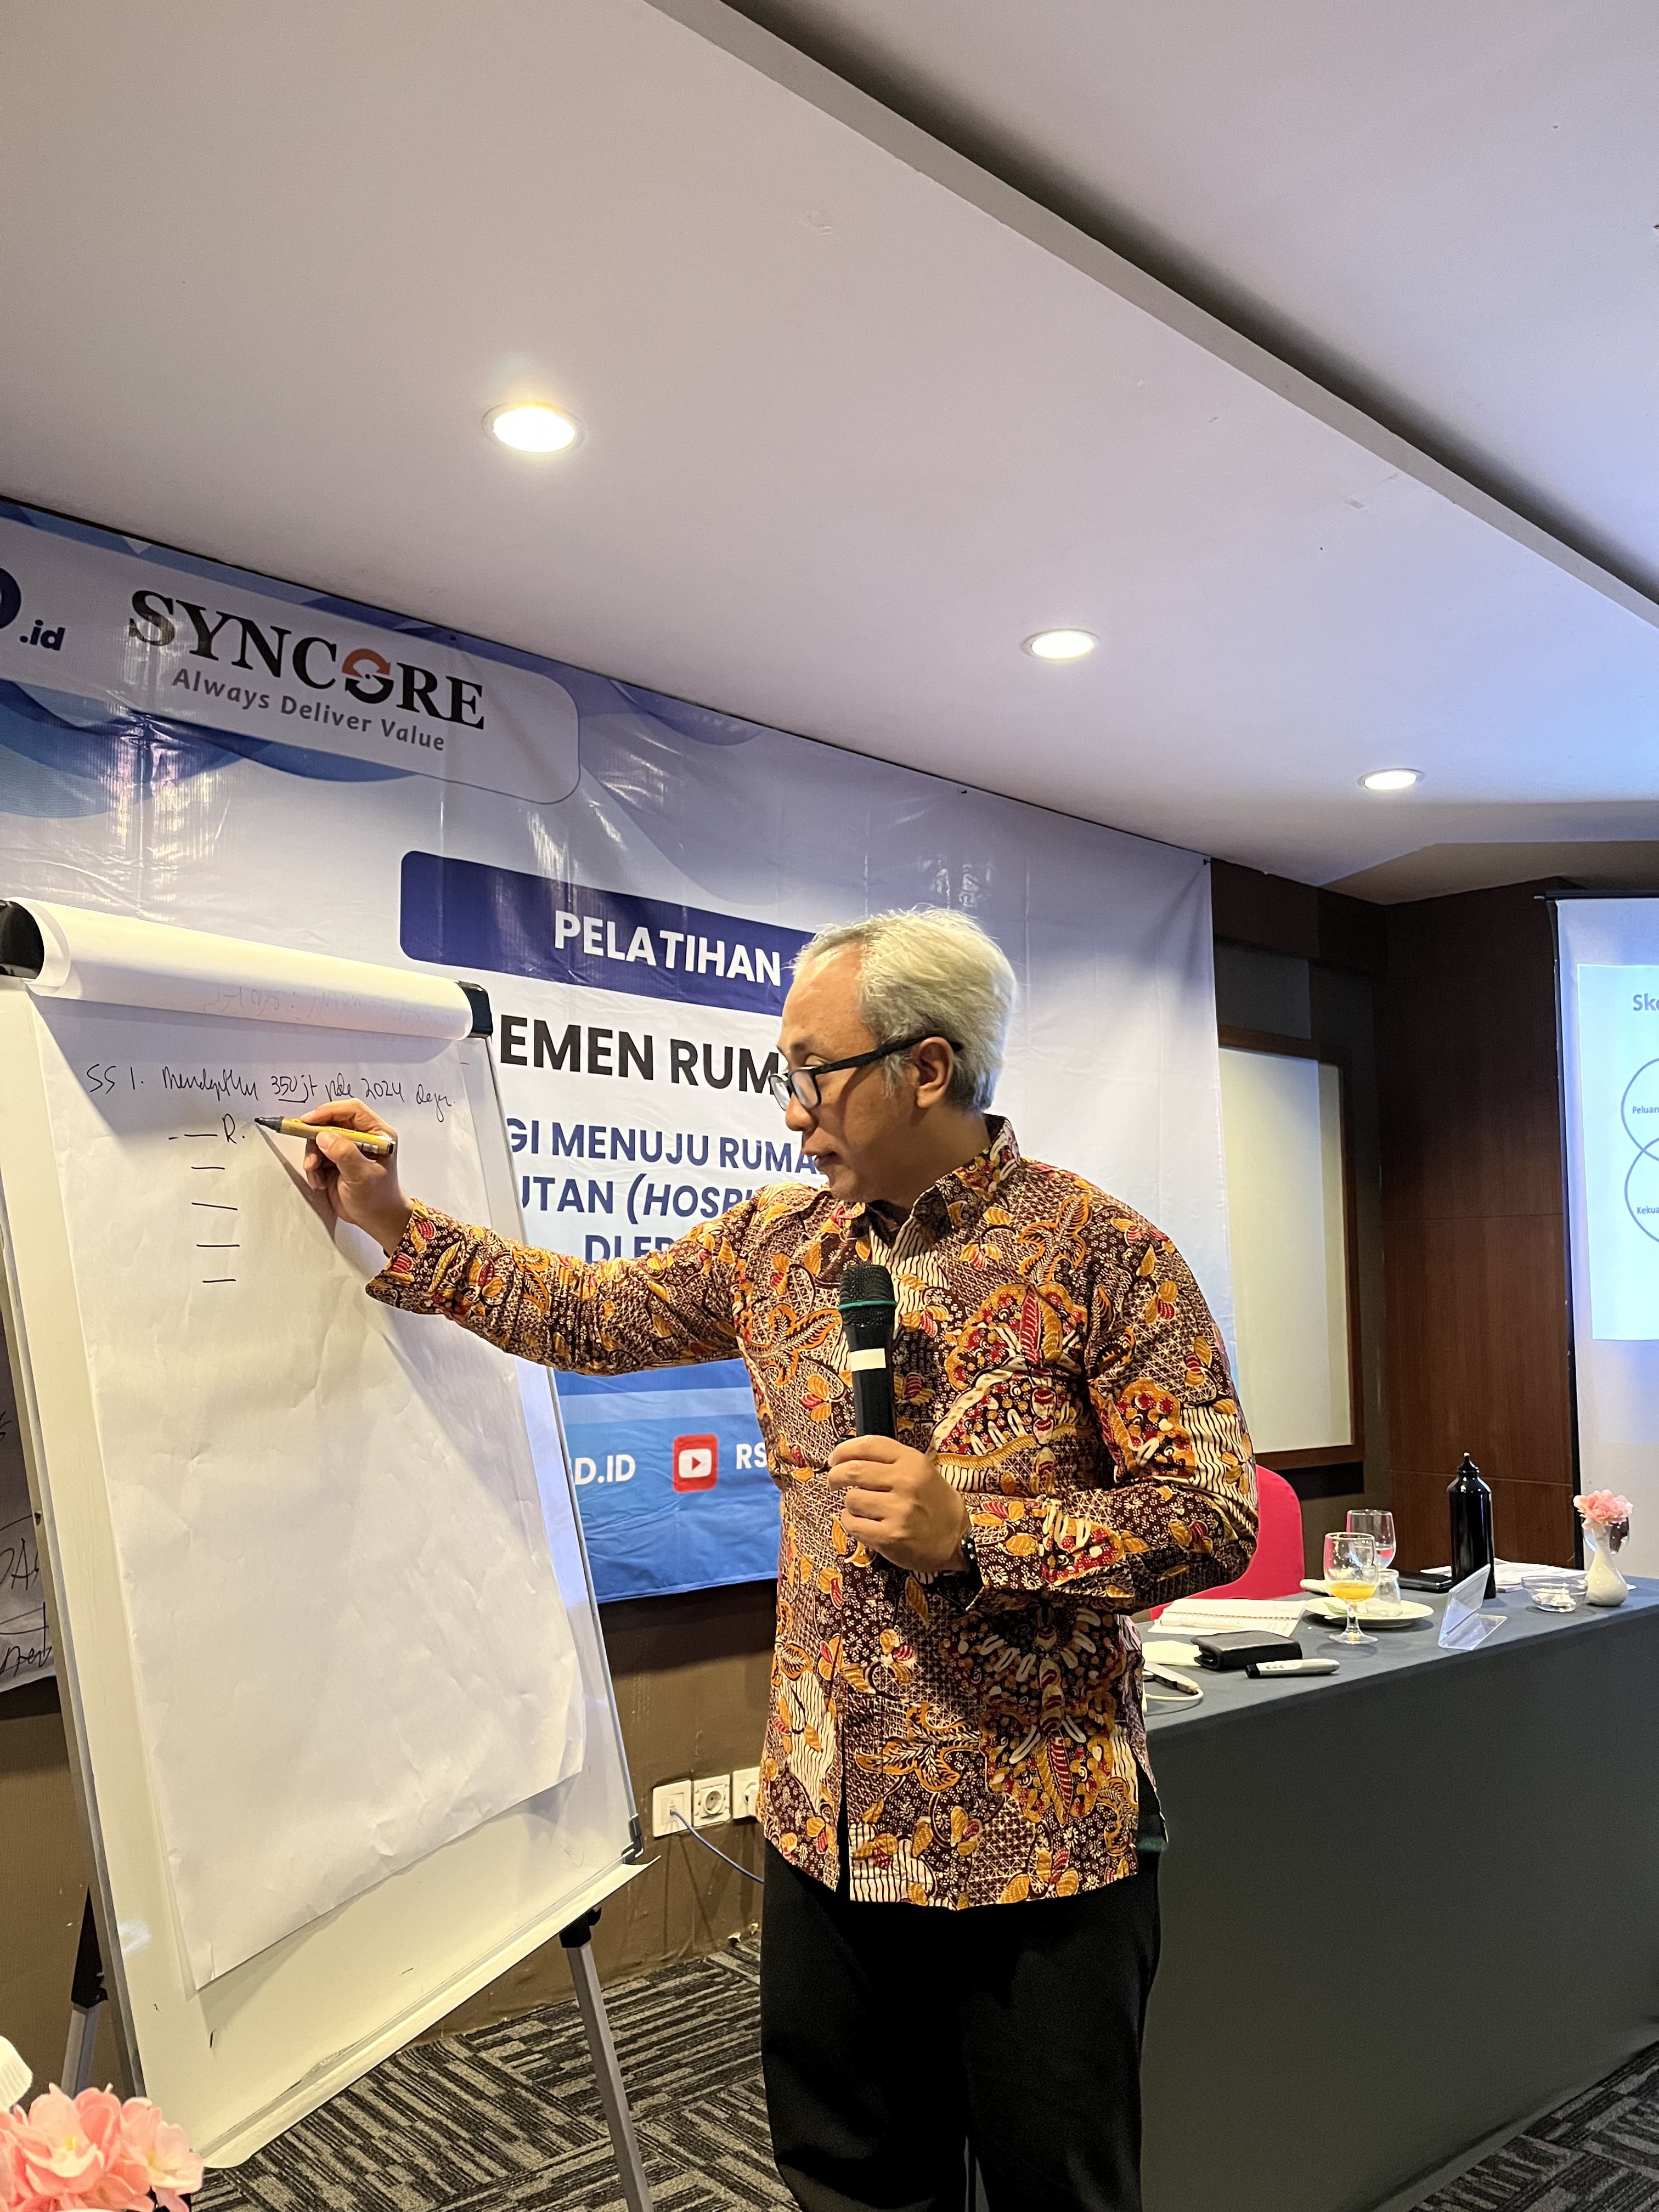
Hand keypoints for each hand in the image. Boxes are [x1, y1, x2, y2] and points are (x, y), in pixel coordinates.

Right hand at [297, 1101, 413, 1252]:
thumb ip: (344, 1153)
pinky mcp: (336, 1161)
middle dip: (316, 1139)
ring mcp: (348, 1149)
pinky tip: (320, 1182)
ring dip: (314, 1157)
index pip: (352, 1111)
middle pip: (332, 1123)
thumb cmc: (378, 1198)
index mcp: (377, 1133)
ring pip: (321, 1140)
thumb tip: (324, 1136)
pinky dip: (314, 1169)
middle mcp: (363, 1137)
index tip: (309, 1121)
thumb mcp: (362, 1175)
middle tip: (311, 1156)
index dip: (329, 1112)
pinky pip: (317, 1156)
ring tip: (316, 1174)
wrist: (376, 1220)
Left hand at [826, 1436, 968, 1575]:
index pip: (868, 1445)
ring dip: (849, 1503)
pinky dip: (850, 1522)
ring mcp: (898, 1511)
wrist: (957, 1539)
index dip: (844, 1450)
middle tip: (834, 1481)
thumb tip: (847, 1457)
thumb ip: (890, 1462)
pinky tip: (860, 1522)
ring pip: (851, 1499)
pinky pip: (853, 1524)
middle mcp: (905, 1482)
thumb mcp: (921, 1471)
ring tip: (861, 1507)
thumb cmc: (935, 1503)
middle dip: (835, 1475)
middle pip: (852, 1470)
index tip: (834, 1457)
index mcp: (912, 1461)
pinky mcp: (890, 1536)